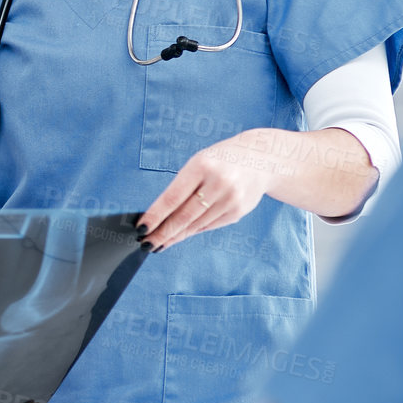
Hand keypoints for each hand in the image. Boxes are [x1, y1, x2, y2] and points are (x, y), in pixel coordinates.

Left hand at [140, 131, 277, 250]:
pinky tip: (180, 236)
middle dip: (163, 232)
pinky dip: (192, 231)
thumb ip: (182, 187)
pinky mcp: (238, 211)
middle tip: (146, 243)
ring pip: (196, 224)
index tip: (141, 227)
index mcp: (202, 166)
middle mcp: (218, 183)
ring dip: (175, 236)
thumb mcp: (199, 163)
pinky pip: (209, 225)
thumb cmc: (220, 160)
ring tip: (159, 243)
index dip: (155, 215)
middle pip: (184, 215)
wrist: (260, 159)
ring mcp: (230, 199)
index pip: (173, 197)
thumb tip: (160, 216)